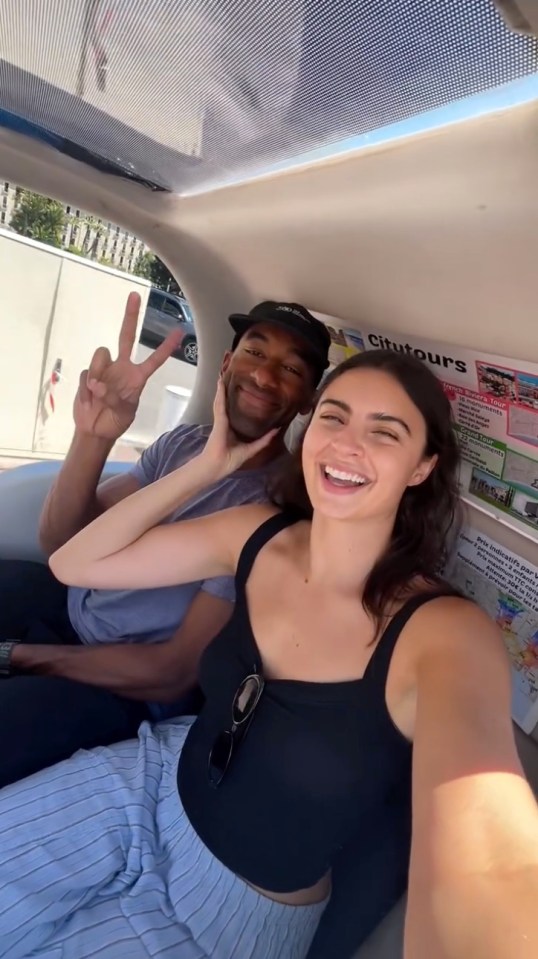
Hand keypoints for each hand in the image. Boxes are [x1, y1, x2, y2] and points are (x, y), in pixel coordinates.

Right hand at [74, 292, 183, 440]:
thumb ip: (116, 398)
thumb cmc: (116, 421)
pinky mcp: (87, 375)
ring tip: (97, 393)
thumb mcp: (125, 412)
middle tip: (135, 295)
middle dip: (131, 316)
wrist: (95, 430)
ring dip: (97, 371)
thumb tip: (100, 385)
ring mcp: (104, 370)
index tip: (179, 332)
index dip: (166, 347)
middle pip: (126, 336)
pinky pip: (85, 374)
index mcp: (137, 377)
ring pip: (101, 354)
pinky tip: (89, 401)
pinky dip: (86, 389)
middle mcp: (121, 367)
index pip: (154, 359)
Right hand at [202, 378, 277, 474]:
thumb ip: (263, 440)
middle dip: (224, 392)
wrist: (218, 465)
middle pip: (224, 403)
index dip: (232, 402)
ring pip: (220, 401)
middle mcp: (224, 422)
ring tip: (221, 376)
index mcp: (229, 428)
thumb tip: (276, 430)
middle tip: (225, 378)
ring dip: (220, 389)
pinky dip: (220, 393)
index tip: (236, 392)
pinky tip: (220, 383)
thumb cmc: (230, 460)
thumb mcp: (251, 449)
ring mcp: (220, 420)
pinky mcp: (219, 420)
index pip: (231, 411)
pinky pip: (219, 404)